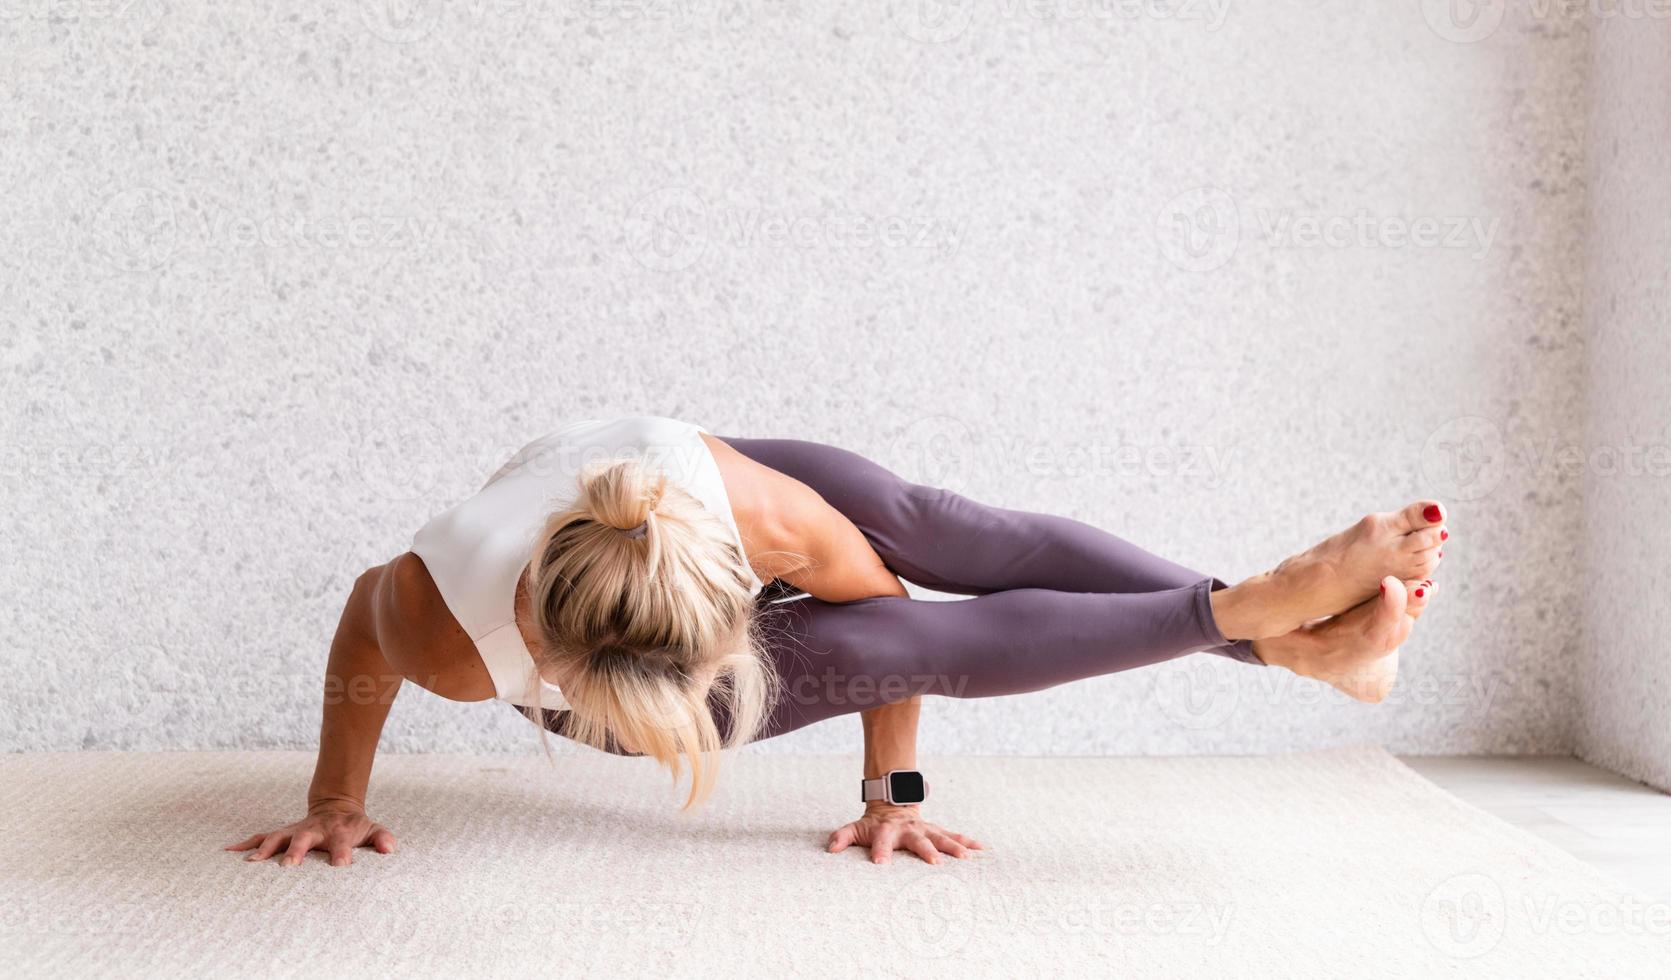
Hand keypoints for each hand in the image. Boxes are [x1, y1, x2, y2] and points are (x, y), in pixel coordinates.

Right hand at [225, 802, 396, 867]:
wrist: (335, 807)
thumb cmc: (355, 826)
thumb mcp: (372, 829)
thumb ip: (382, 838)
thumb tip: (390, 849)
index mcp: (338, 832)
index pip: (342, 843)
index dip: (343, 853)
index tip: (342, 866)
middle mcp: (313, 830)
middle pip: (303, 839)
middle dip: (296, 851)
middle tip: (288, 867)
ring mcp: (295, 831)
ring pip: (277, 837)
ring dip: (264, 849)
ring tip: (251, 862)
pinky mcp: (282, 834)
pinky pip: (260, 837)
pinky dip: (244, 844)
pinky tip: (227, 851)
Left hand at [826, 804, 985, 864]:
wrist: (892, 805)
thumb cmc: (872, 824)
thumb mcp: (855, 828)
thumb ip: (842, 837)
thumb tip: (831, 849)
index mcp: (887, 830)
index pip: (881, 841)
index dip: (880, 851)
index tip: (880, 863)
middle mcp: (909, 829)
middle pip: (918, 840)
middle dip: (926, 850)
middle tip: (935, 862)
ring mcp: (925, 829)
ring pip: (941, 837)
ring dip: (954, 846)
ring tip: (967, 858)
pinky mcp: (936, 831)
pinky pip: (954, 835)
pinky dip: (968, 841)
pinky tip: (983, 849)